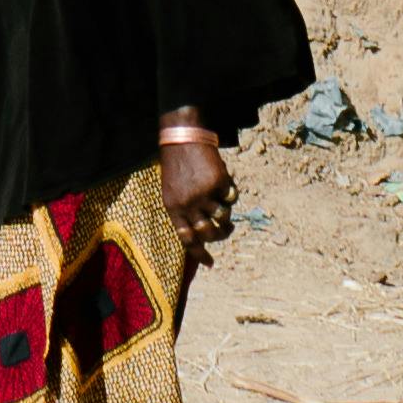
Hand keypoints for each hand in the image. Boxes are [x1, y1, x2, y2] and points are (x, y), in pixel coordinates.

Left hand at [158, 124, 231, 253]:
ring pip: (223, 216)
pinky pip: (231, 197)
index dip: (200, 253)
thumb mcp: (171, 192)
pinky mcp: (219, 182)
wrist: (183, 138)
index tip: (210, 263)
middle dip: (220, 236)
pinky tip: (222, 181)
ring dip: (227, 214)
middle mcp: (189, 204)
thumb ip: (184, 212)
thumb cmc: (177, 167)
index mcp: (173, 208)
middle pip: (209, 233)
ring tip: (223, 205)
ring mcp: (205, 193)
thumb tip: (203, 234)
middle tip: (225, 231)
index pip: (187, 239)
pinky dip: (229, 192)